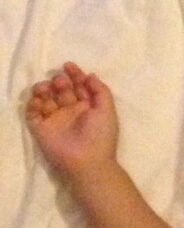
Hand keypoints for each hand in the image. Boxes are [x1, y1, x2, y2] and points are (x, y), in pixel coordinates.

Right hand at [25, 62, 119, 178]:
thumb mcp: (107, 110)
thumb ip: (100, 90)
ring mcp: (55, 120)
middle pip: (61, 89)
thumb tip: (90, 75)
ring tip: (46, 89)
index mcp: (87, 108)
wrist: (87, 161)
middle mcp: (70, 112)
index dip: (74, 75)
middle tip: (60, 82)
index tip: (69, 66)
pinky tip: (40, 101)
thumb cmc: (100, 136)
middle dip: (60, 81)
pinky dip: (33, 103)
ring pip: (45, 98)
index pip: (78, 87)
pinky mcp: (41, 129)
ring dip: (43, 89)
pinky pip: (32, 112)